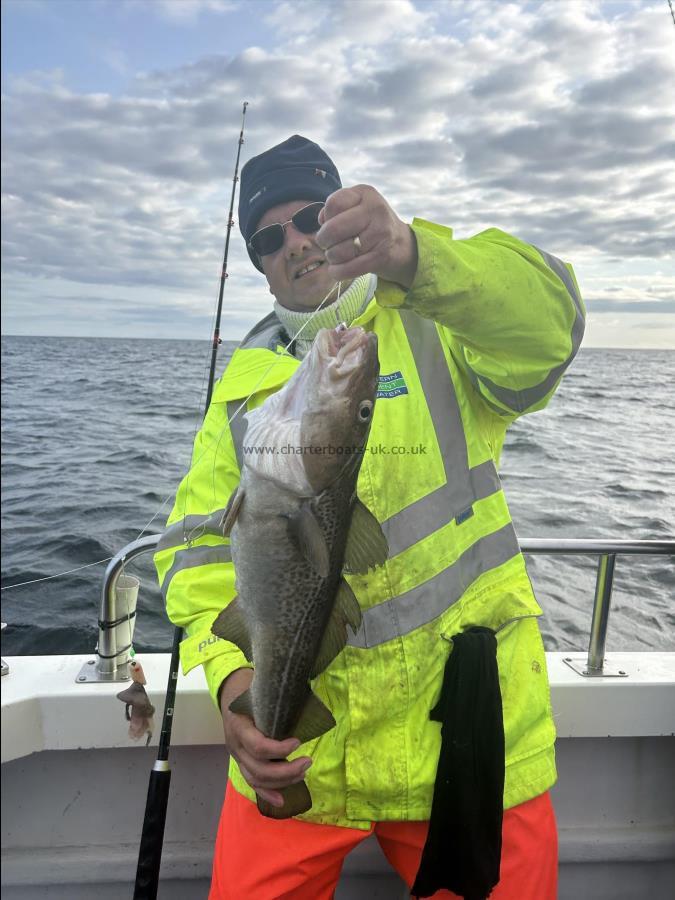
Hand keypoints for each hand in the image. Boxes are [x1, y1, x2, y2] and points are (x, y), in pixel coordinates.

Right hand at [219, 668, 311, 809]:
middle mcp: (235, 745)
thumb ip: (277, 698)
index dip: (279, 749)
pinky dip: (266, 793)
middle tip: (308, 762)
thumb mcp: (260, 690)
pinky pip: (252, 782)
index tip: (298, 742)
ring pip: (256, 779)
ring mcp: (237, 756)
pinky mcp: (241, 762)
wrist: (229, 691)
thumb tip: (308, 694)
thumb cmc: (249, 688)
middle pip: (259, 769)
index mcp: (238, 725)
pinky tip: (281, 800)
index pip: (258, 746)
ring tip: (303, 772)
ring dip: (282, 781)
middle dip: (286, 770)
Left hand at [316, 185, 417, 288]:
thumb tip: (323, 220)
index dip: (325, 218)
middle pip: (334, 229)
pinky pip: (351, 268)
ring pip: (340, 251)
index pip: (333, 204)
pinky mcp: (382, 255)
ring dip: (332, 257)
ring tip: (336, 255)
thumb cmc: (367, 223)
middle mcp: (376, 209)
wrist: (399, 242)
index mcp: (365, 193)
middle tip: (326, 244)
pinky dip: (339, 272)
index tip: (329, 225)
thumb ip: (335, 209)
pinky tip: (336, 270)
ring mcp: (381, 233)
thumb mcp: (354, 206)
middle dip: (323, 241)